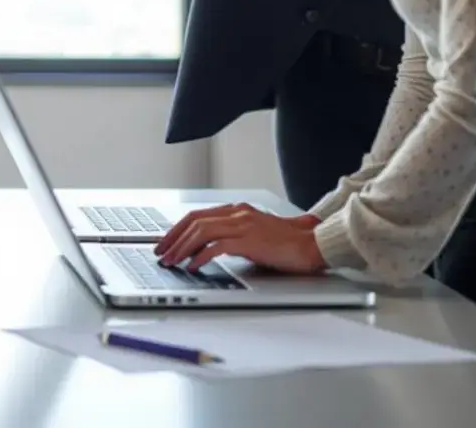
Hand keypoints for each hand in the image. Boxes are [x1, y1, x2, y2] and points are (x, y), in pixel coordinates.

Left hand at [154, 203, 325, 273]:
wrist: (314, 244)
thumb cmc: (288, 243)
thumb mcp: (255, 235)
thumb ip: (233, 237)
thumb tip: (208, 250)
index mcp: (236, 210)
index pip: (197, 216)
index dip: (178, 229)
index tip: (166, 242)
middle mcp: (237, 213)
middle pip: (194, 221)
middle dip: (173, 238)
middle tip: (161, 253)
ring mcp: (243, 225)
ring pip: (201, 231)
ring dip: (182, 247)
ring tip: (172, 261)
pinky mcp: (250, 240)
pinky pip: (217, 246)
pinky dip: (201, 256)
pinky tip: (193, 266)